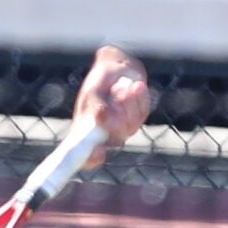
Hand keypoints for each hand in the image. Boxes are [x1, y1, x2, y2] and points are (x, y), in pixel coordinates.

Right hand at [73, 45, 150, 169]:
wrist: (119, 67)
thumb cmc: (99, 81)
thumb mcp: (93, 91)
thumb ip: (96, 106)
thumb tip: (101, 119)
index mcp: (85, 132)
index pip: (87, 157)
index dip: (92, 159)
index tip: (99, 151)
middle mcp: (104, 135)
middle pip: (115, 141)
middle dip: (118, 116)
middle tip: (115, 93)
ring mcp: (122, 129)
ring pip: (131, 124)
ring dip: (127, 102)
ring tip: (120, 86)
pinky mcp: (138, 119)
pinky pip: (142, 113)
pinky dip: (139, 97)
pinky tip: (135, 87)